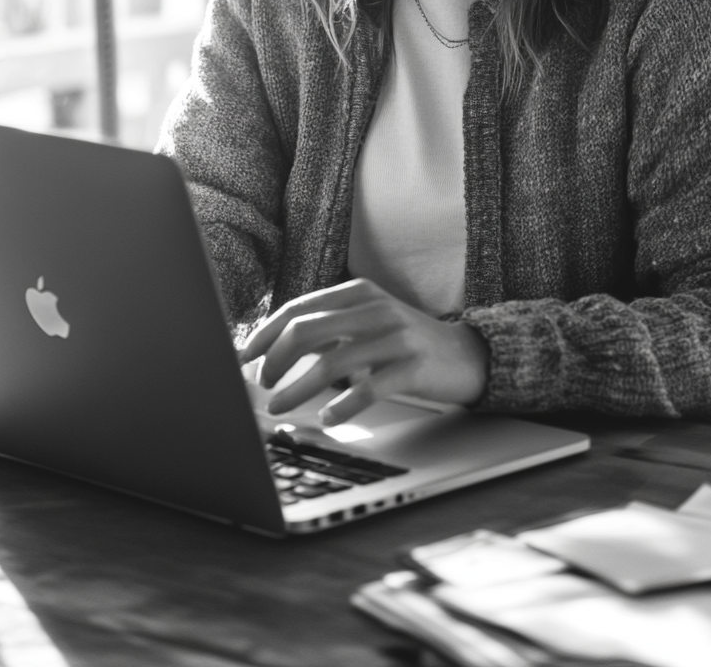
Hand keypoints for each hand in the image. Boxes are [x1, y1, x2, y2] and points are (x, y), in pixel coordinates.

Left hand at [239, 277, 488, 425]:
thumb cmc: (405, 343)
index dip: (265, 333)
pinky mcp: (413, 367)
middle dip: (275, 360)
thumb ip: (328, 330)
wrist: (466, 355)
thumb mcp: (366, 323)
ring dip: (298, 389)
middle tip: (261, 383)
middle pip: (307, 330)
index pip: (298, 308)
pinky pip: (369, 388)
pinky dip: (343, 406)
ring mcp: (395, 336)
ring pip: (332, 363)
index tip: (243, 356)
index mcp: (357, 293)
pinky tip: (328, 418)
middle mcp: (374, 309)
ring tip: (279, 407)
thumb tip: (273, 352)